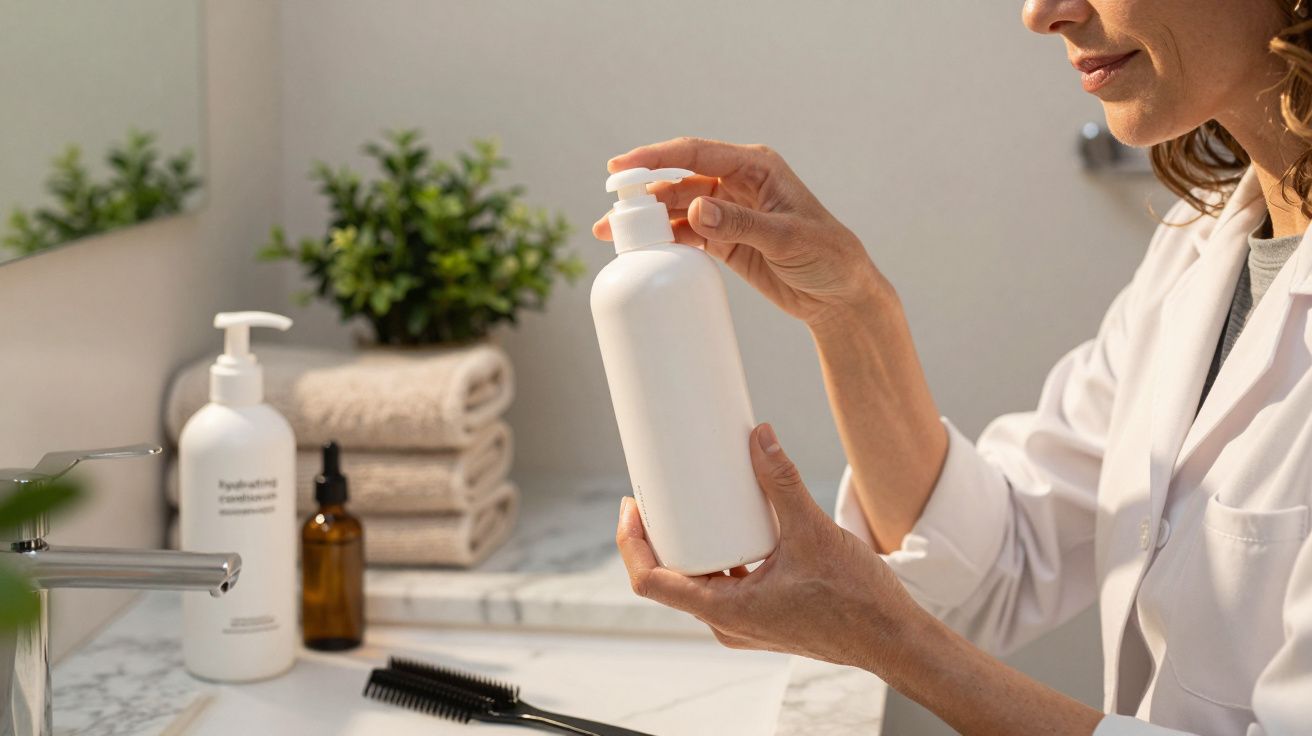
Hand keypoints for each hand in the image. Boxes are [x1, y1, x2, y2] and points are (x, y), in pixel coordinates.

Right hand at [594, 137, 888, 328]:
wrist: (841, 296)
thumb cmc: (828, 256)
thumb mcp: (786, 239)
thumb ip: (740, 224)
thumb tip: (696, 208)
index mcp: (756, 167)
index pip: (696, 154)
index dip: (655, 158)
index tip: (621, 168)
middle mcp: (737, 184)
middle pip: (679, 180)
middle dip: (642, 192)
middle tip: (610, 208)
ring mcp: (728, 213)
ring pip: (677, 209)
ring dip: (647, 220)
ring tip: (612, 234)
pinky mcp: (725, 241)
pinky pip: (685, 235)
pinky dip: (663, 241)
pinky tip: (641, 249)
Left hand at [615, 422, 919, 670]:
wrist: (893, 638)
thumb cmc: (856, 602)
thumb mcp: (813, 532)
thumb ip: (783, 482)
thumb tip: (759, 437)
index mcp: (725, 611)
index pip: (651, 581)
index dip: (632, 541)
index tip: (631, 504)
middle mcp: (727, 622)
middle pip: (670, 578)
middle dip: (658, 534)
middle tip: (656, 491)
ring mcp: (744, 622)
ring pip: (698, 580)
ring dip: (688, 543)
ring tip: (686, 501)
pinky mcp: (763, 614)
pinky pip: (725, 582)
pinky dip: (717, 554)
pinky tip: (726, 525)